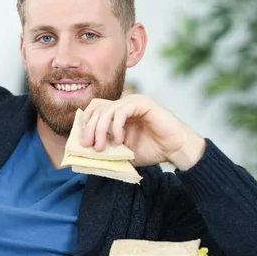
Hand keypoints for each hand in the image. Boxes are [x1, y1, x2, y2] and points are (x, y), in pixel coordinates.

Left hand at [81, 94, 206, 169]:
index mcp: (117, 114)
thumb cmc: (151, 150)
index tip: (82, 142)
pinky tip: (119, 140)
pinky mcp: (142, 103)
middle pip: (96, 108)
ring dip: (99, 130)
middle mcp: (123, 105)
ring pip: (106, 110)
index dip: (85, 123)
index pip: (94, 110)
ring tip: (101, 147)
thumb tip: (85, 153)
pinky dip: (116, 127)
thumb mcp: (122, 152)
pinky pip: (121, 111)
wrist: (174, 149)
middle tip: (88, 145)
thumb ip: (106, 149)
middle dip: (89, 128)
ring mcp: (132, 102)